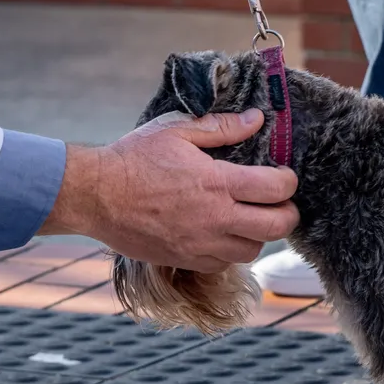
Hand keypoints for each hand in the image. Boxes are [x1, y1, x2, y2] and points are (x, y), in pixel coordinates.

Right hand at [39, 109, 298, 271]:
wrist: (95, 195)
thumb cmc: (133, 159)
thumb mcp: (176, 131)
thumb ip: (221, 127)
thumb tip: (256, 119)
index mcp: (217, 182)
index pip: (277, 189)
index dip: (288, 181)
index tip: (282, 175)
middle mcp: (215, 218)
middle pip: (277, 227)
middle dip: (286, 213)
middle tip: (277, 202)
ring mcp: (201, 244)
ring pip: (253, 250)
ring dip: (258, 234)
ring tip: (247, 217)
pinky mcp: (186, 260)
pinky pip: (224, 264)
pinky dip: (229, 250)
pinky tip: (219, 232)